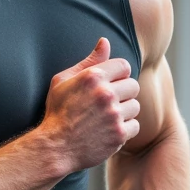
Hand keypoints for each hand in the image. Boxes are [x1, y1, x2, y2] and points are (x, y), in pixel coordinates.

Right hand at [42, 38, 139, 176]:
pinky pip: (135, 126)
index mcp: (93, 77)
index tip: (110, 86)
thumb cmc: (57, 113)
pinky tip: (109, 132)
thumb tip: (105, 41)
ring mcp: (113, 115)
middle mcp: (105, 94)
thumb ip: (88, 61)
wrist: (54, 148)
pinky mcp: (119, 134)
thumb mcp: (63, 81)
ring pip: (135, 107)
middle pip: (133, 86)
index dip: (119, 75)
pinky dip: (125, 130)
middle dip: (123, 94)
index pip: (124, 66)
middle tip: (109, 104)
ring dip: (124, 112)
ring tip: (108, 119)